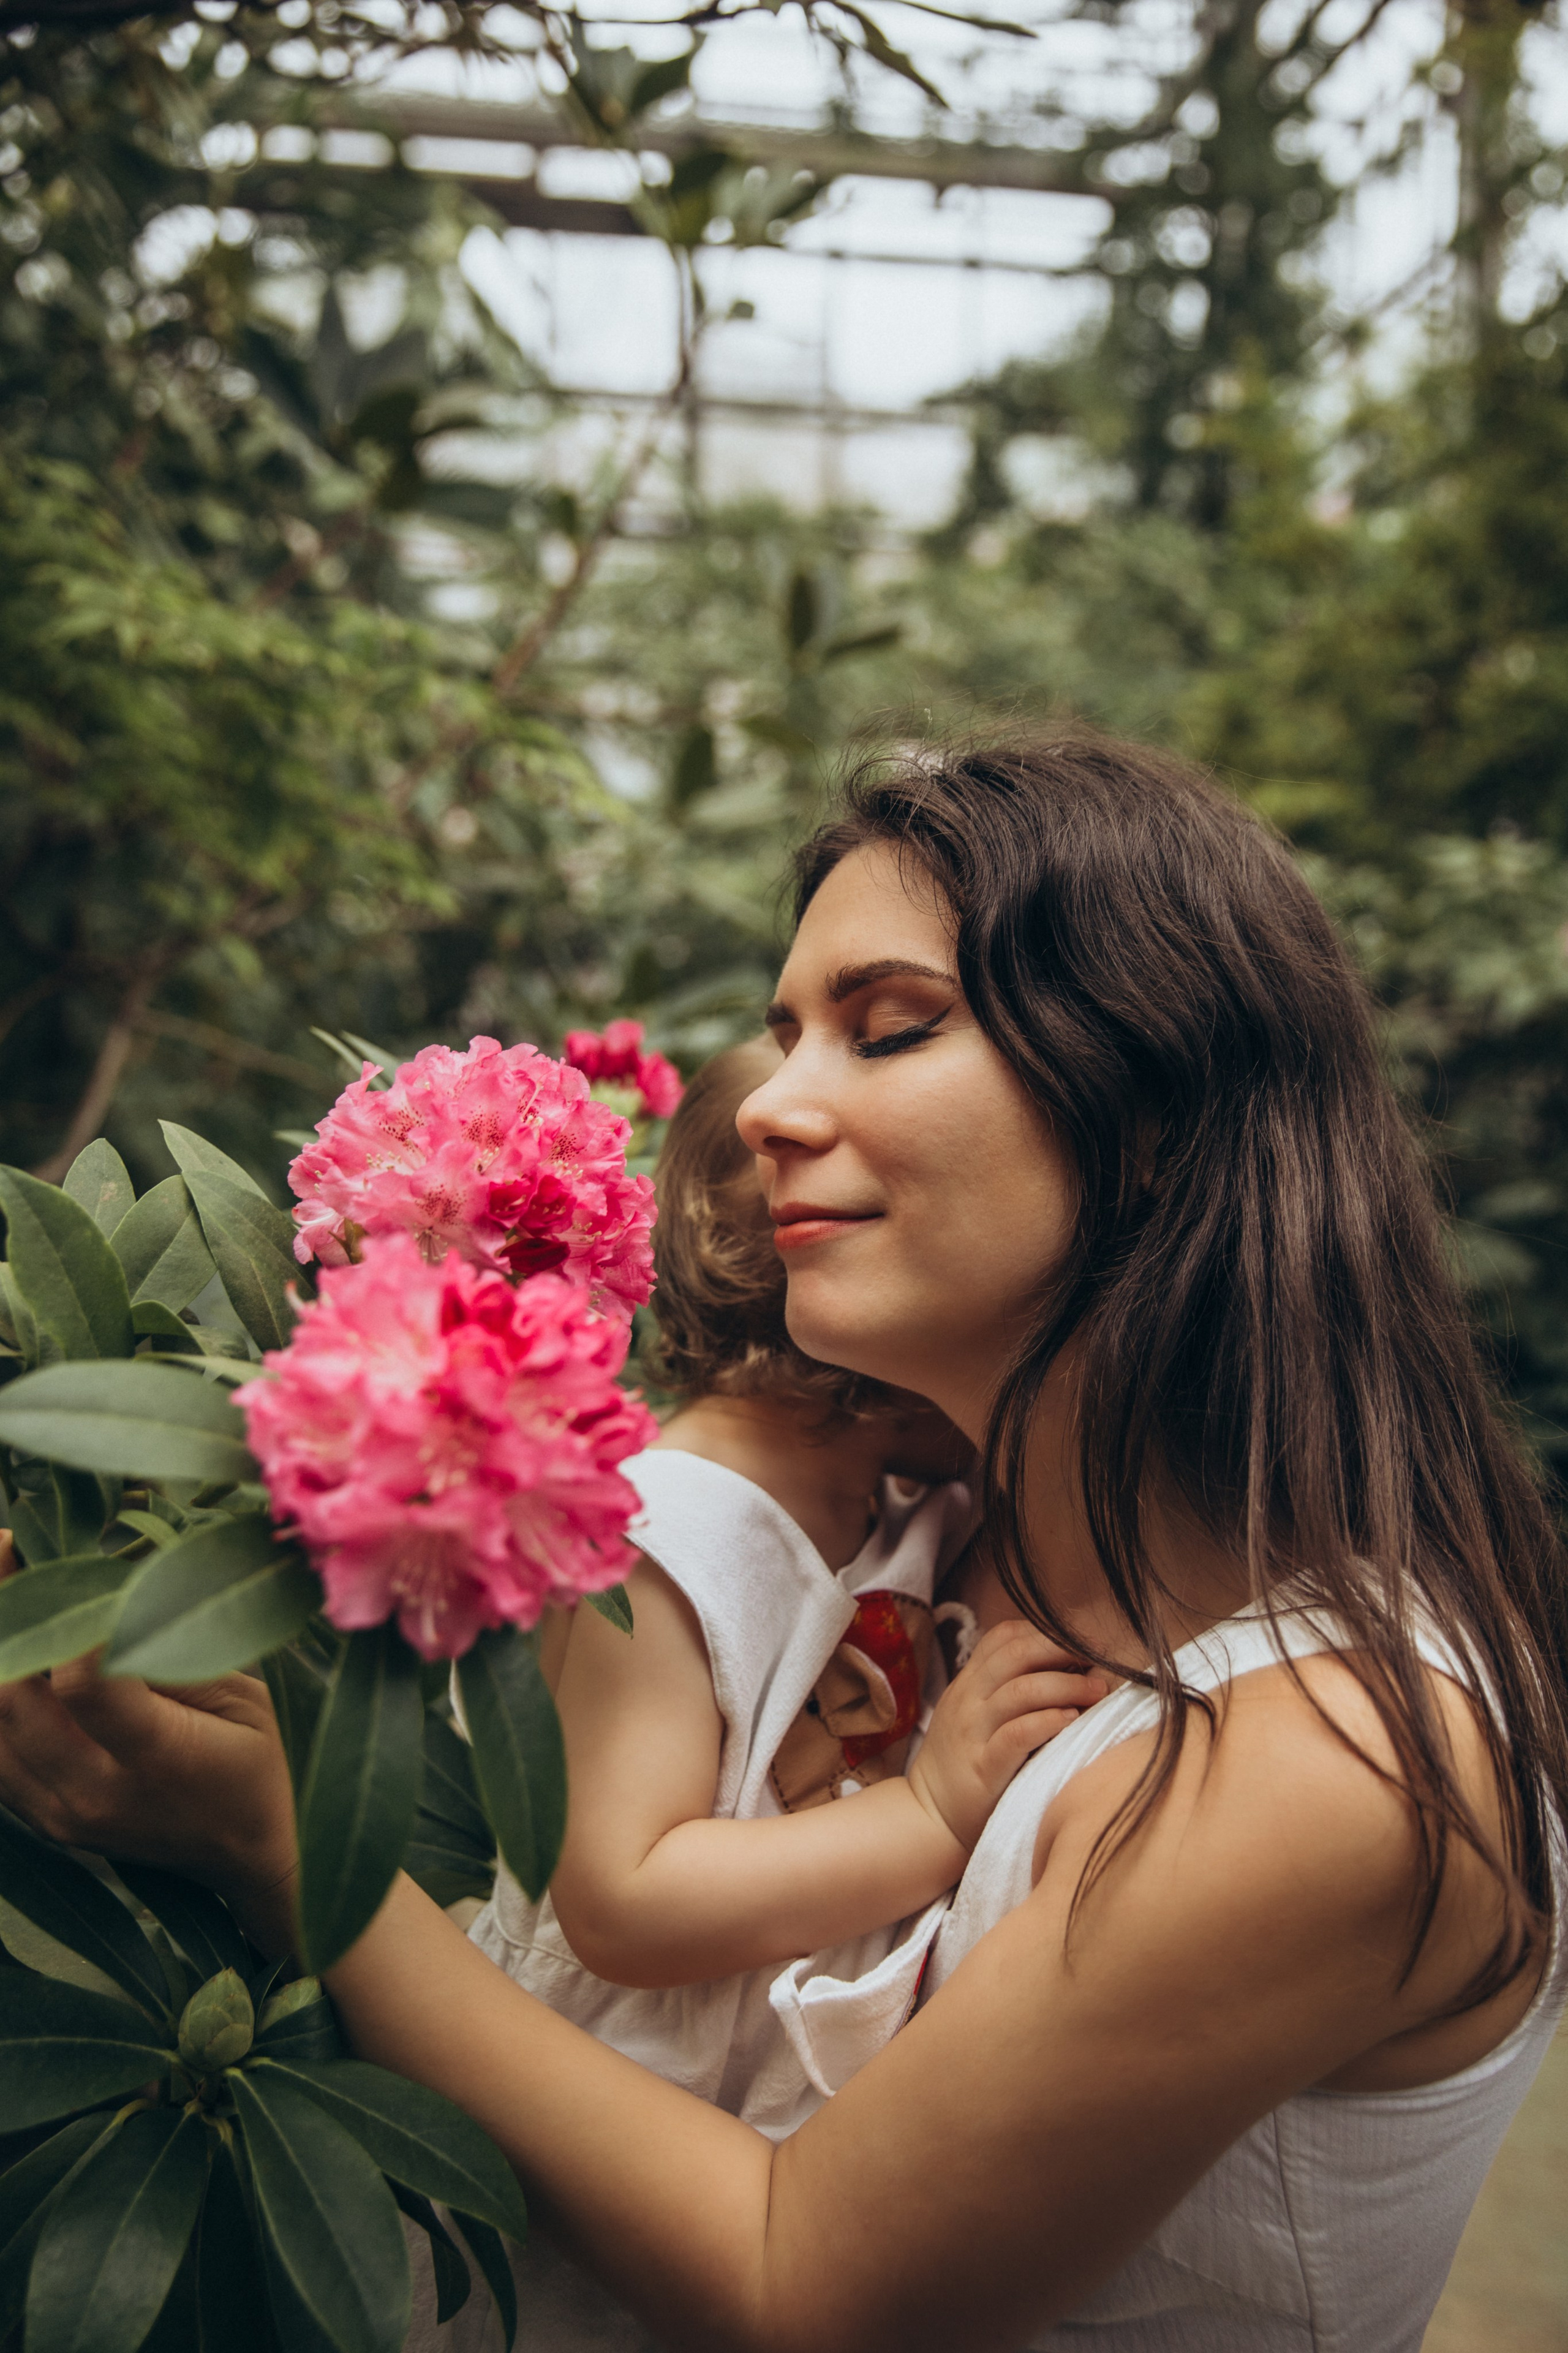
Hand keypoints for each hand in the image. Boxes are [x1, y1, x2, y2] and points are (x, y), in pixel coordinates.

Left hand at [0, 1532, 298, 1941]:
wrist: (250, 1858)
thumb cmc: (257, 1763)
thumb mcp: (240, 1698)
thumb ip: (168, 1658)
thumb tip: (102, 1604)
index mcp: (156, 1760)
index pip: (82, 1686)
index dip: (69, 1625)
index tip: (70, 1574)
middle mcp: (92, 1794)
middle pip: (12, 1701)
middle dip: (8, 1617)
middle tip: (7, 1549)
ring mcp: (59, 1813)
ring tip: (3, 1592)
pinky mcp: (42, 1820)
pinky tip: (10, 1654)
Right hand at [907, 1619, 1108, 1852]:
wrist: (928, 1816)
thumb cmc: (962, 1764)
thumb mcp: (973, 1715)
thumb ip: (1003, 1689)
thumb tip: (1064, 1667)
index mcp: (968, 1683)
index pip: (1003, 1636)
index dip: (1044, 1631)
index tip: (1080, 1641)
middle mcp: (969, 1700)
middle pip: (1016, 1653)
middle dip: (1062, 1648)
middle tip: (1098, 1656)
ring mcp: (973, 1732)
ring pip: (1021, 1690)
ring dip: (1066, 1684)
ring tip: (1097, 1690)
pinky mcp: (983, 1768)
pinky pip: (1017, 1735)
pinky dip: (1047, 1722)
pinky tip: (1072, 1720)